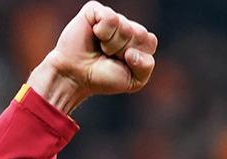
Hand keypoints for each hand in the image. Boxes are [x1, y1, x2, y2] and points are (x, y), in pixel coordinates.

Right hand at [28, 2, 157, 113]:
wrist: (76, 77)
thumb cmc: (104, 78)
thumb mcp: (134, 81)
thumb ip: (146, 67)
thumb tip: (133, 51)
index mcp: (138, 41)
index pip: (150, 41)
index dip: (137, 57)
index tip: (123, 63)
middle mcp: (126, 26)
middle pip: (140, 33)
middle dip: (124, 51)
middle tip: (109, 56)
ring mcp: (111, 17)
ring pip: (125, 27)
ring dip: (112, 45)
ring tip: (101, 48)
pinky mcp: (95, 10)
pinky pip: (110, 18)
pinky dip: (103, 32)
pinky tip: (95, 35)